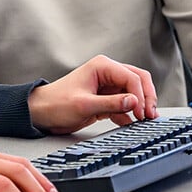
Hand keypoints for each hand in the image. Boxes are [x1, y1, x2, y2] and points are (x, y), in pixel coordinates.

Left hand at [27, 55, 157, 134]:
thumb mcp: (84, 105)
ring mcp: (107, 86)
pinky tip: (131, 124)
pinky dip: (130, 113)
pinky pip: (125, 104)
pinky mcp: (106, 99)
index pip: (132, 77)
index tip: (143, 114)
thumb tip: (134, 102)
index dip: (141, 96)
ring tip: (145, 121)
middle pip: (138, 80)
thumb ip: (111, 103)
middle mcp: (107, 72)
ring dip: (141, 105)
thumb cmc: (57, 104)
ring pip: (134, 92)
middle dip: (146, 97)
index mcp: (102, 66)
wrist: (41, 113)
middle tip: (150, 116)